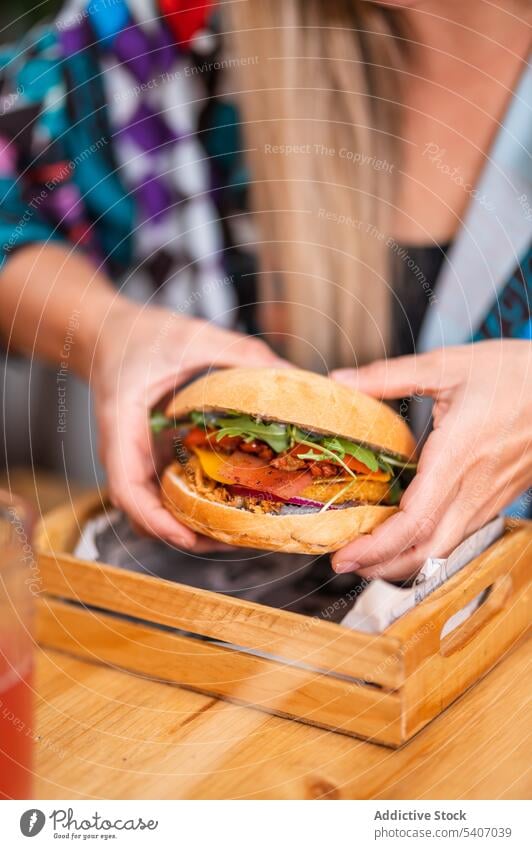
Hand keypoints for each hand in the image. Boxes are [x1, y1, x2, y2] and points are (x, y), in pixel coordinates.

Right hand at [92, 299, 285, 549]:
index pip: (128, 489)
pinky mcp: (153, 459)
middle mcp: (126, 453)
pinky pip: (168, 493)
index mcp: (123, 426)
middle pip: (145, 514)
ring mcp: (139, 460)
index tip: (190, 536)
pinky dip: (195, 506)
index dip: (157, 520)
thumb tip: (295, 377)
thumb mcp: (194, 337)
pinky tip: (233, 502)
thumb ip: (241, 355)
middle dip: (186, 534)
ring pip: (157, 511)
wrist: (110, 334)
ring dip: (192, 526)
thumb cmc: (142, 337)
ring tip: (240, 531)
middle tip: (235, 540)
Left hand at [330, 340, 531, 579]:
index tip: (344, 554)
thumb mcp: (447, 364)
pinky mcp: (498, 496)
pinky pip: (460, 533)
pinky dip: (428, 545)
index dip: (377, 546)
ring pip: (445, 547)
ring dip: (404, 561)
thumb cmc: (513, 372)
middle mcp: (475, 485)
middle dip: (383, 566)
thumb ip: (388, 376)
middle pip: (428, 549)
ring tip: (368, 558)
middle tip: (345, 563)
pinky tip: (405, 538)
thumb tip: (340, 380)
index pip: (415, 520)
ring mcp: (490, 496)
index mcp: (458, 453)